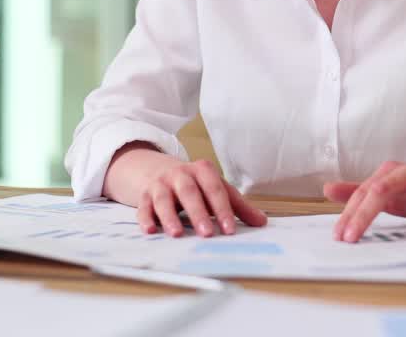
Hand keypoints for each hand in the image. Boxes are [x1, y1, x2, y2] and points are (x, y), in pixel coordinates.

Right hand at [136, 158, 267, 237]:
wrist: (158, 170)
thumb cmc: (195, 185)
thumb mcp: (217, 189)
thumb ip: (239, 206)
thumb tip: (262, 222)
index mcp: (202, 171)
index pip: (215, 190)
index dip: (223, 210)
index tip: (230, 230)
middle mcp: (180, 175)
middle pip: (189, 192)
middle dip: (198, 213)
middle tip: (207, 234)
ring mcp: (160, 184)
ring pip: (164, 199)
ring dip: (170, 217)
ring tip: (177, 234)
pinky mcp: (144, 196)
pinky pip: (144, 207)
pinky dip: (145, 219)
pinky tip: (150, 231)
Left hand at [323, 161, 405, 242]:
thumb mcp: (387, 196)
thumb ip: (359, 193)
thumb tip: (327, 189)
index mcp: (385, 176)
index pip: (361, 195)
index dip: (348, 215)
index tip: (338, 237)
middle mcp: (400, 173)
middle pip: (375, 190)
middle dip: (360, 214)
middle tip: (348, 236)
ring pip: (398, 182)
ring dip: (383, 194)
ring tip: (369, 205)